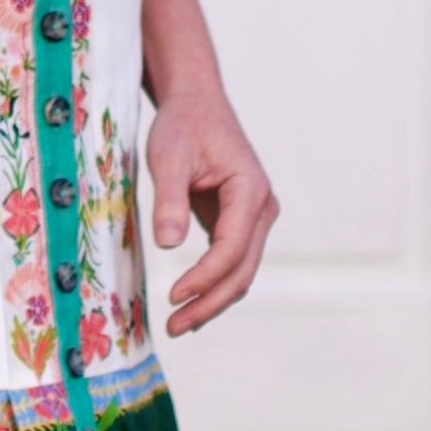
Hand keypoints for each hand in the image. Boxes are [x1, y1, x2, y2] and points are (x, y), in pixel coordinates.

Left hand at [148, 86, 277, 335]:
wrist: (197, 104)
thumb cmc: (183, 125)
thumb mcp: (169, 157)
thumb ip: (169, 200)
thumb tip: (168, 245)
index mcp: (250, 190)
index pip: (232, 247)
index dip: (204, 277)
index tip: (174, 296)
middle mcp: (262, 208)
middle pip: (243, 270)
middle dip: (210, 302)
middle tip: (174, 326)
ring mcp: (255, 218)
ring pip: (241, 272)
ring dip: (212, 300)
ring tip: (178, 324)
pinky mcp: (240, 223)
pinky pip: (231, 263)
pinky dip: (212, 286)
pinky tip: (189, 305)